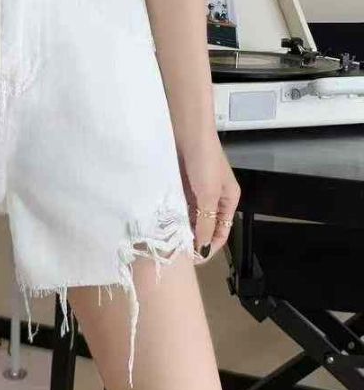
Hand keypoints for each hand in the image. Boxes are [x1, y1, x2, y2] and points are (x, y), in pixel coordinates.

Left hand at [176, 134, 240, 261]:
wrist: (186, 129)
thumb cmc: (203, 159)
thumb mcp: (208, 194)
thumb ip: (206, 221)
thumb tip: (203, 248)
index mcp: (228, 200)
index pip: (221, 232)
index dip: (209, 247)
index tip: (192, 260)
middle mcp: (212, 197)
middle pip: (204, 225)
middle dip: (193, 238)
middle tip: (176, 252)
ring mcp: (194, 189)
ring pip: (188, 215)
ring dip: (180, 226)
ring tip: (167, 240)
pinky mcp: (179, 182)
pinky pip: (176, 203)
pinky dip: (171, 213)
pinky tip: (161, 222)